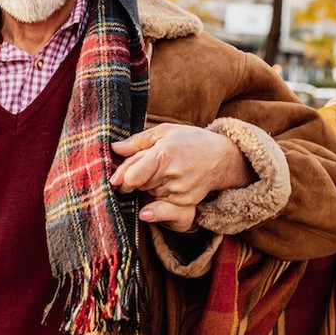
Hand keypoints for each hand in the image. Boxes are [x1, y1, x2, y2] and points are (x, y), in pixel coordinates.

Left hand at [110, 124, 253, 229]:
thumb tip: (114, 148)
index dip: (122, 179)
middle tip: (147, 166)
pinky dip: (160, 193)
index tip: (117, 179)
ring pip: (148, 193)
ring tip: (164, 170)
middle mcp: (171, 175)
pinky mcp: (185, 202)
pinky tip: (169, 181)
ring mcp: (178, 190)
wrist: (221, 158)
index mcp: (163, 154)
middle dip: (135, 178)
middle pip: (138, 185)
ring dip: (148, 185)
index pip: (133, 177)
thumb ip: (137, 142)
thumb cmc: (190, 140)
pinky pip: (161, 201)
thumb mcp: (164, 132)